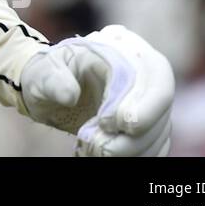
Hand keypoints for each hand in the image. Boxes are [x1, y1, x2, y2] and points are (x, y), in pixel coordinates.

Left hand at [21, 24, 173, 156]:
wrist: (45, 92)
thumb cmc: (45, 76)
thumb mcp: (41, 73)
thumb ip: (53, 80)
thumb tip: (69, 95)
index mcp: (122, 48)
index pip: (152, 72)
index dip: (141, 102)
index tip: (109, 123)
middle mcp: (142, 70)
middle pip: (163, 100)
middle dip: (141, 129)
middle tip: (106, 147)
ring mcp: (146, 98)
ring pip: (162, 126)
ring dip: (135, 147)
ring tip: (99, 152)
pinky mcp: (145, 122)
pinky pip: (156, 143)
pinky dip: (139, 155)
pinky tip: (110, 157)